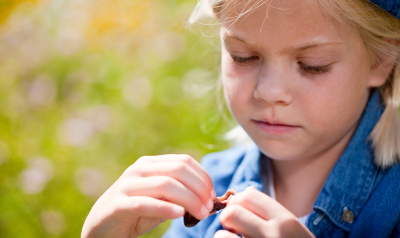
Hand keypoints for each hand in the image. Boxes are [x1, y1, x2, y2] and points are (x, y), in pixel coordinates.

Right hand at [81, 154, 215, 237]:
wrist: (101, 228)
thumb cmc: (136, 213)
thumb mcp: (161, 200)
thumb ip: (179, 194)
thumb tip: (209, 196)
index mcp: (150, 164)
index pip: (184, 161)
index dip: (203, 177)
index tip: (213, 195)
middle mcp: (139, 169)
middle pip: (178, 170)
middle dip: (199, 189)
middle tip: (209, 208)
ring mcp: (128, 185)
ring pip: (166, 184)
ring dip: (189, 200)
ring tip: (201, 214)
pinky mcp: (119, 204)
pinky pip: (145, 203)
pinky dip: (166, 208)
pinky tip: (180, 214)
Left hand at [214, 187, 314, 237]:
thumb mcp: (293, 232)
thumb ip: (272, 216)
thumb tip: (243, 194)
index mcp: (287, 222)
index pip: (249, 195)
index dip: (238, 202)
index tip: (240, 213)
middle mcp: (274, 234)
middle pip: (232, 211)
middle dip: (228, 219)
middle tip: (235, 230)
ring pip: (221, 235)